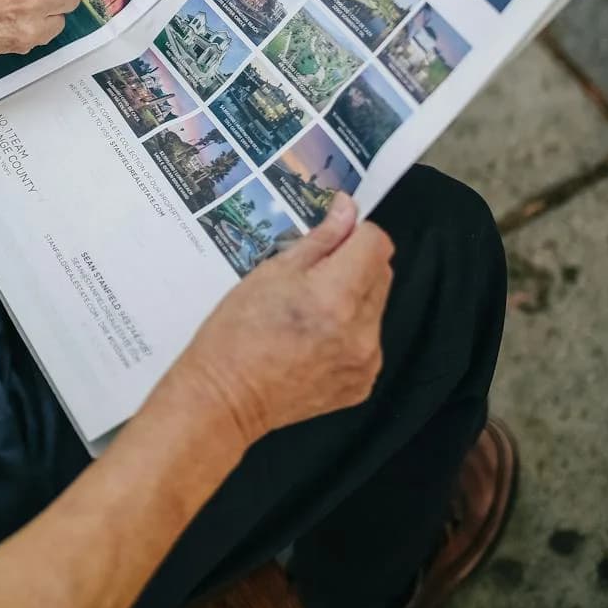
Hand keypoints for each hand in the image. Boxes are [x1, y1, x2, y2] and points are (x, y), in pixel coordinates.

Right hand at [163, 195, 392, 449]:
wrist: (225, 399)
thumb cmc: (237, 332)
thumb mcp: (272, 272)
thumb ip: (320, 240)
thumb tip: (348, 209)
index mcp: (338, 296)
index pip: (376, 243)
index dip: (353, 233)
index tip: (330, 239)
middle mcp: (362, 330)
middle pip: (382, 273)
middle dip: (354, 264)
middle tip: (310, 278)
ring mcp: (366, 361)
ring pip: (376, 307)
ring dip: (353, 299)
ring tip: (310, 314)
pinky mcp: (363, 383)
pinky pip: (369, 341)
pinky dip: (349, 332)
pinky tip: (314, 341)